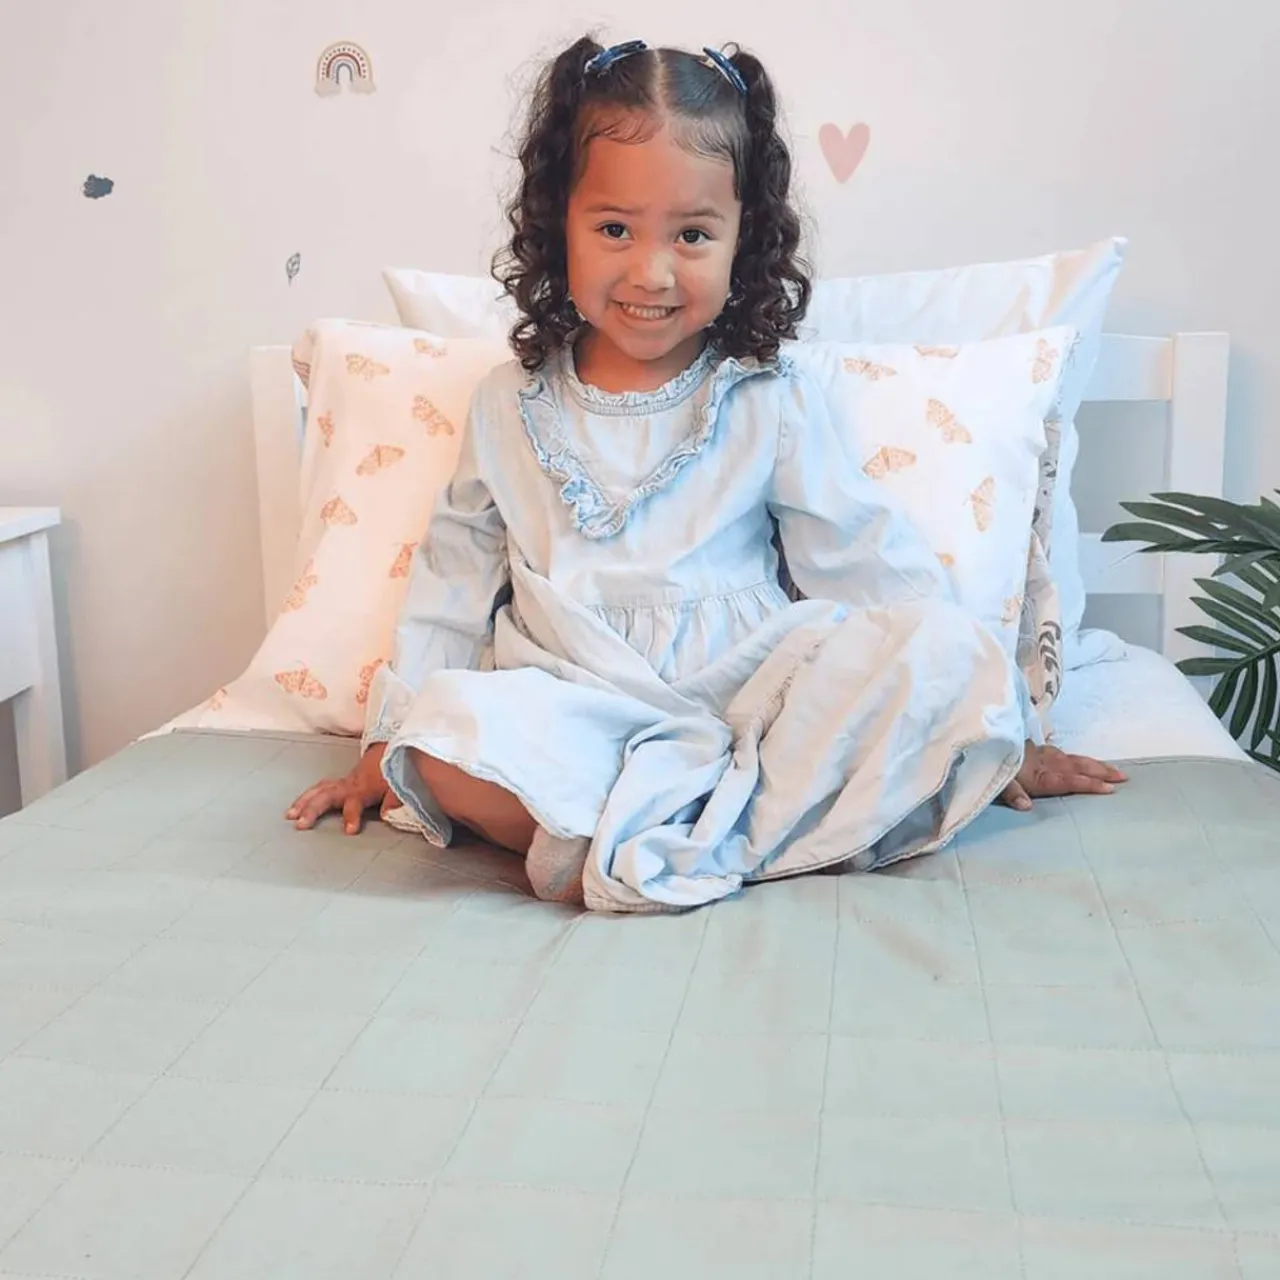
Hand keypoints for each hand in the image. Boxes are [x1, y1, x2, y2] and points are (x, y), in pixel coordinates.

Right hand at [286, 742, 392, 834]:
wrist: (388, 753)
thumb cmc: (392, 773)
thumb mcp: (398, 786)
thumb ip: (394, 800)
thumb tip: (388, 815)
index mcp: (364, 789)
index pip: (355, 803)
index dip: (352, 816)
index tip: (349, 831)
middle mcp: (348, 786)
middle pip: (327, 796)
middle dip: (312, 809)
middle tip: (300, 824)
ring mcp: (341, 784)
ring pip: (318, 790)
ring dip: (303, 802)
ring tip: (290, 815)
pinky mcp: (337, 783)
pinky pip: (318, 788)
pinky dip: (305, 796)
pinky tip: (296, 806)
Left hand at [1000, 742, 1126, 811]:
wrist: (981, 739)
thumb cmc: (989, 763)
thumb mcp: (996, 781)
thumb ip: (1012, 793)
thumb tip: (1026, 807)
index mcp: (1039, 774)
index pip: (1070, 780)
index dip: (1089, 784)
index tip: (1110, 789)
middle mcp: (1045, 763)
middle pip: (1078, 768)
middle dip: (1101, 772)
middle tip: (1123, 777)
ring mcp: (1042, 754)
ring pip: (1074, 759)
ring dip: (1094, 764)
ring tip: (1113, 770)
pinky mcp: (1036, 749)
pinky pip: (1063, 754)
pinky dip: (1077, 758)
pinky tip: (1080, 761)